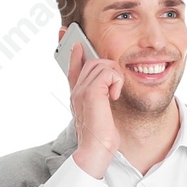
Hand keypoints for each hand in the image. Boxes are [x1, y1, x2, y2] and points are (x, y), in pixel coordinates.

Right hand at [66, 40, 121, 178]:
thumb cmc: (101, 136)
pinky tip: (115, 96)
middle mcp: (76, 90)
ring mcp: (81, 90)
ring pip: (101, 64)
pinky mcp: (91, 93)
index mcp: (77, 93)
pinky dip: (116, 82)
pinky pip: (108, 72)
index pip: (71, 64)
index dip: (71, 48)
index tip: (69, 35)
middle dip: (109, 68)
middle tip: (115, 88)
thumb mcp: (102, 112)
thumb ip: (102, 96)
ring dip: (114, 77)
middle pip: (93, 60)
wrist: (95, 152)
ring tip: (114, 95)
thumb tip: (110, 84)